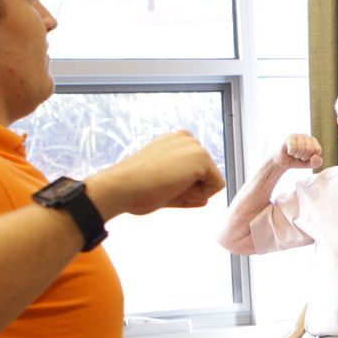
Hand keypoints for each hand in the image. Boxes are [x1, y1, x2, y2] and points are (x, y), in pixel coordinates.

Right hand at [88, 132, 225, 217]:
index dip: (182, 188)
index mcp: (173, 142)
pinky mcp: (201, 156)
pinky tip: (175, 186)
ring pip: (212, 181)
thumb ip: (186, 191)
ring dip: (192, 193)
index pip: (195, 172)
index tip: (158, 184)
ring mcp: (194, 145)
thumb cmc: (134, 190)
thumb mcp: (163, 187)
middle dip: (189, 190)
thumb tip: (206, 199)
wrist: (120, 187)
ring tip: (167, 186)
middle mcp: (185, 138)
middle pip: (205, 177)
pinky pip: (217, 186)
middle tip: (161, 186)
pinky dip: (199, 194)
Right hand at [274, 133, 321, 171]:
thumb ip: (317, 163)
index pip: (318, 150)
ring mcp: (297, 135)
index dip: (311, 157)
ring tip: (294, 154)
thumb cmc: (297, 161)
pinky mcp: (289, 137)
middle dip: (304, 156)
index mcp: (313, 141)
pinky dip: (291, 153)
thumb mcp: (309, 164)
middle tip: (298, 156)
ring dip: (297, 155)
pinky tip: (289, 151)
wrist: (283, 163)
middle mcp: (306, 136)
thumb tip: (315, 156)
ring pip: (302, 148)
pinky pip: (293, 148)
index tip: (305, 157)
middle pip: (310, 149)